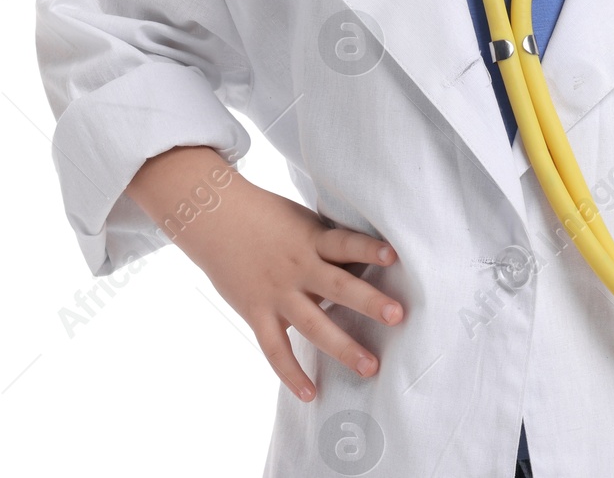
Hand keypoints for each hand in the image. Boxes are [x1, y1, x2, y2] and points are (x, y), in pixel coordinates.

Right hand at [125, 148, 403, 403]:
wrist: (215, 218)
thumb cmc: (267, 218)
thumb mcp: (302, 222)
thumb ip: (328, 246)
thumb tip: (364, 266)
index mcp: (313, 240)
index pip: (346, 243)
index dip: (369, 249)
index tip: (395, 255)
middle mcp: (298, 267)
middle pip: (338, 286)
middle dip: (369, 302)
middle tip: (398, 316)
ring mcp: (277, 292)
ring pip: (313, 324)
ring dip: (343, 346)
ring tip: (370, 367)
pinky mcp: (257, 312)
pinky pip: (275, 349)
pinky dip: (291, 373)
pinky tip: (310, 394)